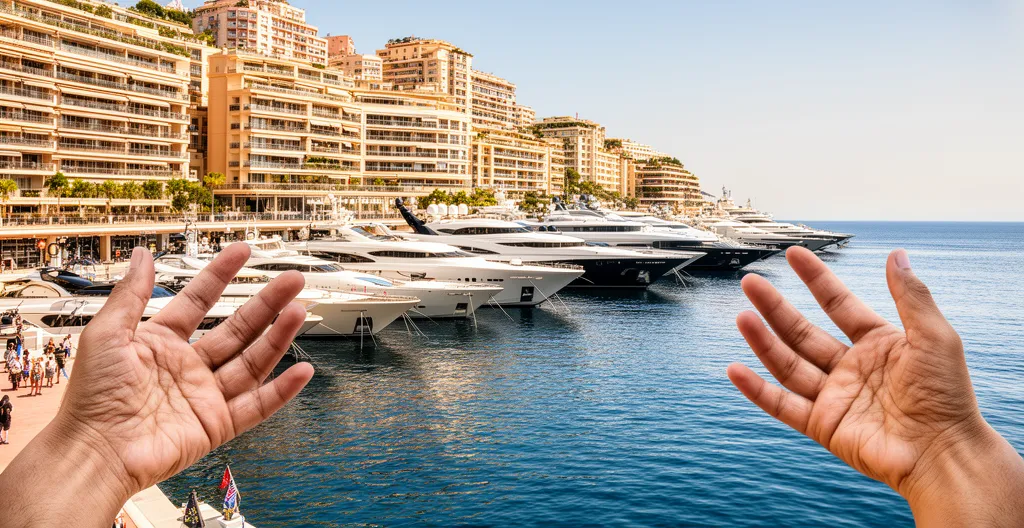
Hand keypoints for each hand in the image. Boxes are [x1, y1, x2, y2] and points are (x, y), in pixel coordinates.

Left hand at [0, 246, 313, 526]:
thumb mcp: (106, 334)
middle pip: (237, 329)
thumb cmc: (91, 396)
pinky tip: (302, 371)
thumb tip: (144, 255)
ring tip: (298, 311)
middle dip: (266, 303)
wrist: (95, 452)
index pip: (199, 301)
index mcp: (160, 343)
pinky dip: (281, 391)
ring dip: (277, 337)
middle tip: (292, 280)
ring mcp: (205, 396)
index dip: (221, 275)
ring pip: (252, 361)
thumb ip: (131, 294)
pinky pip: (257, 406)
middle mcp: (187, 367)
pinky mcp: (216, 425)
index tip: (243, 252)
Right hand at [729, 247, 1022, 524]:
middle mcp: (851, 368)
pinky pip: (783, 405)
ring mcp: (834, 397)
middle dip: (775, 307)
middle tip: (751, 282)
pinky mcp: (822, 426)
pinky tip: (735, 370)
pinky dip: (757, 390)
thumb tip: (896, 254)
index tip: (793, 255)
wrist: (943, 454)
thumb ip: (911, 295)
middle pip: (803, 332)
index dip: (816, 279)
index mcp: (878, 344)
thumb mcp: (934, 336)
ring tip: (742, 316)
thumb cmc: (948, 396)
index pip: (838, 304)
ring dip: (763, 341)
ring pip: (788, 364)